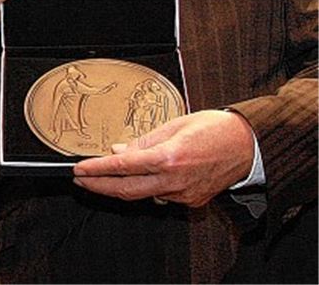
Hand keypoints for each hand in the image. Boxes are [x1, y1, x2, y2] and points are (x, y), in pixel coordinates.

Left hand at [72, 110, 255, 206]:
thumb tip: (118, 151)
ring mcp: (183, 194)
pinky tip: (143, 178)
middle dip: (98, 186)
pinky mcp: (191, 201)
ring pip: (143, 194)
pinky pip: (161, 196)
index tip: (79, 170)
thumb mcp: (173, 125)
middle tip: (81, 180)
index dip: (96, 170)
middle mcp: (174, 180)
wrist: (248, 144)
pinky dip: (148, 187)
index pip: (121, 167)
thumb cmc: (214, 129)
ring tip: (105, 176)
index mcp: (168, 158)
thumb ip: (142, 141)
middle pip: (126, 190)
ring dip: (122, 187)